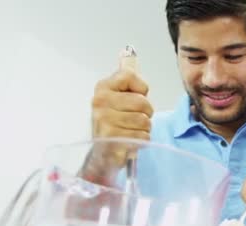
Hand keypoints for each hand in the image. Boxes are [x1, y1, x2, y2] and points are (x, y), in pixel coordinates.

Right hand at [90, 47, 153, 166]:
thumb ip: (127, 74)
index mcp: (103, 88)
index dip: (141, 89)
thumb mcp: (119, 95)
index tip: (134, 97)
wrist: (103, 153)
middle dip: (145, 113)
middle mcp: (100, 102)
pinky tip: (130, 141)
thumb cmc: (115, 123)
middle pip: (143, 102)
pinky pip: (143, 137)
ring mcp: (104, 121)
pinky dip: (141, 141)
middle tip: (133, 119)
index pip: (131, 76)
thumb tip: (129, 51)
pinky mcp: (112, 140)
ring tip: (130, 130)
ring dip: (144, 129)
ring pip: (145, 121)